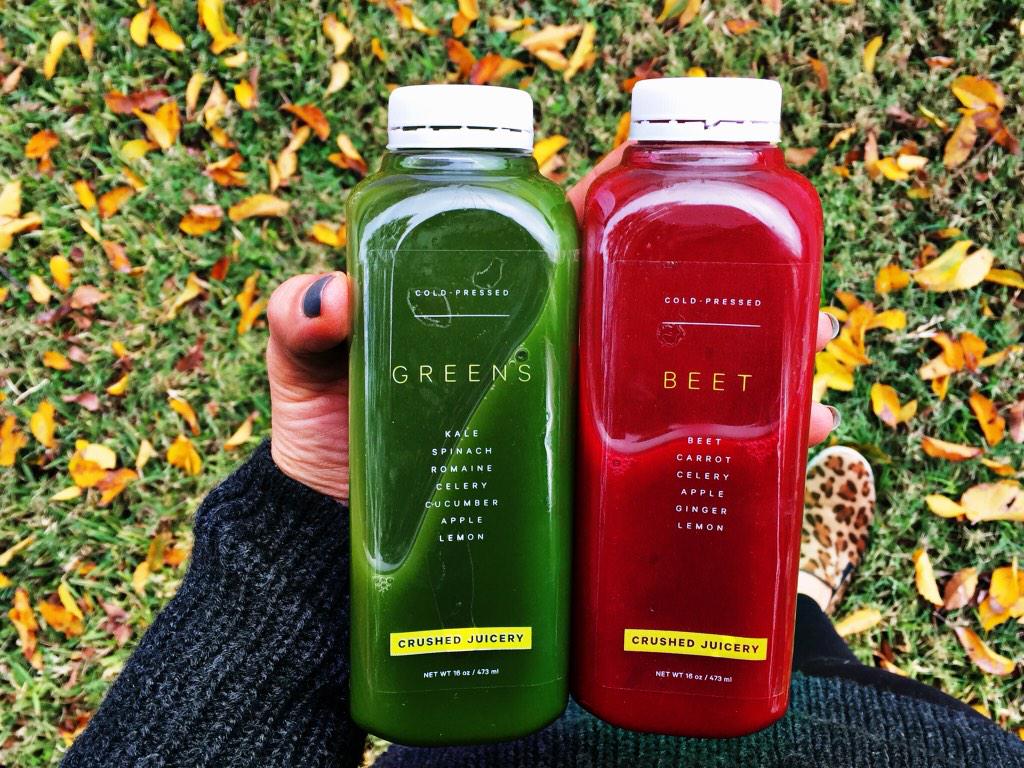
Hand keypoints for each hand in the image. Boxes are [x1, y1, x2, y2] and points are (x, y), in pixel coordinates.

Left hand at [266, 148, 839, 499]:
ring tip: (813, 394)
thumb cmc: (324, 445)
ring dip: (762, 385)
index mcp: (500, 307)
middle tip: (797, 308)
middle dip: (740, 301)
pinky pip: (665, 471)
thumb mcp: (309, 369)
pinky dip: (730, 468)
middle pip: (657, 312)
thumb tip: (335, 297)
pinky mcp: (580, 495)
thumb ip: (304, 321)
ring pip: (682, 390)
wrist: (328, 549)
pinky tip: (781, 469)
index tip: (696, 184)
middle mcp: (550, 359)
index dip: (642, 202)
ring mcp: (571, 428)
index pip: (583, 236)